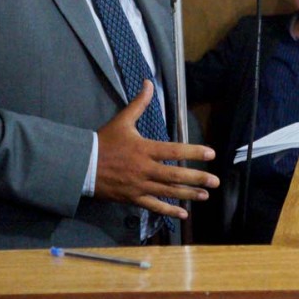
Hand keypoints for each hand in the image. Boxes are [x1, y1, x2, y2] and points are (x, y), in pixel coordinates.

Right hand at [95, 81, 218, 218]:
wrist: (83, 165)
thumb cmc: (104, 142)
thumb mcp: (122, 120)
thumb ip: (139, 104)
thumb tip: (149, 83)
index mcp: (144, 149)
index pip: (174, 150)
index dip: (193, 152)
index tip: (211, 153)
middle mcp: (145, 168)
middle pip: (175, 175)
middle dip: (197, 178)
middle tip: (215, 181)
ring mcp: (139, 185)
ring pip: (168, 191)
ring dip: (188, 194)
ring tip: (205, 195)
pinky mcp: (133, 198)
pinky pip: (154, 206)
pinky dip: (169, 211)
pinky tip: (182, 214)